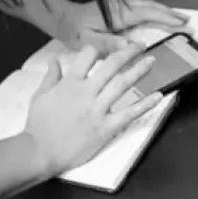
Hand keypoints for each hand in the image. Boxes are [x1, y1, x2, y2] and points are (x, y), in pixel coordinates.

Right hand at [25, 44, 161, 173]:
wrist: (40, 153)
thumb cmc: (38, 126)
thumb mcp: (40, 96)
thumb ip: (50, 77)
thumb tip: (55, 60)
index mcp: (70, 83)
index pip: (88, 56)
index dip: (98, 49)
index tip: (107, 48)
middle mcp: (86, 92)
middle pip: (111, 65)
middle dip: (127, 52)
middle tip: (140, 45)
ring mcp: (98, 110)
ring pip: (122, 84)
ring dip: (139, 70)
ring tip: (151, 60)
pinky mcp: (106, 128)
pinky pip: (129, 113)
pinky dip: (145, 104)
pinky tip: (158, 96)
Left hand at [63, 0, 190, 52]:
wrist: (62, 18)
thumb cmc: (74, 31)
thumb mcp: (87, 42)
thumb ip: (107, 43)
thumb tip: (130, 45)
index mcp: (118, 15)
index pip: (148, 15)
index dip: (166, 19)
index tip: (182, 25)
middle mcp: (122, 6)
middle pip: (152, 7)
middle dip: (172, 15)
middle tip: (189, 23)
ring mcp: (121, 2)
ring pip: (148, 0)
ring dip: (166, 6)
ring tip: (181, 13)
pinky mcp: (118, 2)